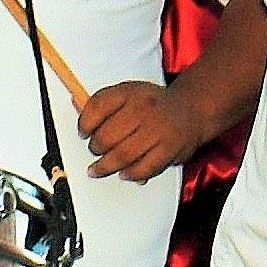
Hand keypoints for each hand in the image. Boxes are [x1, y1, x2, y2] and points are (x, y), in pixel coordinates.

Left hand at [71, 81, 197, 181]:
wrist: (191, 109)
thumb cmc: (154, 105)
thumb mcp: (129, 94)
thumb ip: (103, 103)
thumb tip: (75, 103)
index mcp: (130, 91)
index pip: (97, 106)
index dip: (84, 124)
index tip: (83, 133)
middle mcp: (144, 108)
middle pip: (106, 136)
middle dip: (95, 149)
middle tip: (96, 151)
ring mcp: (157, 129)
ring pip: (122, 156)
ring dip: (106, 167)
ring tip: (99, 169)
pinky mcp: (168, 149)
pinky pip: (142, 169)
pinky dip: (130, 174)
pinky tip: (124, 173)